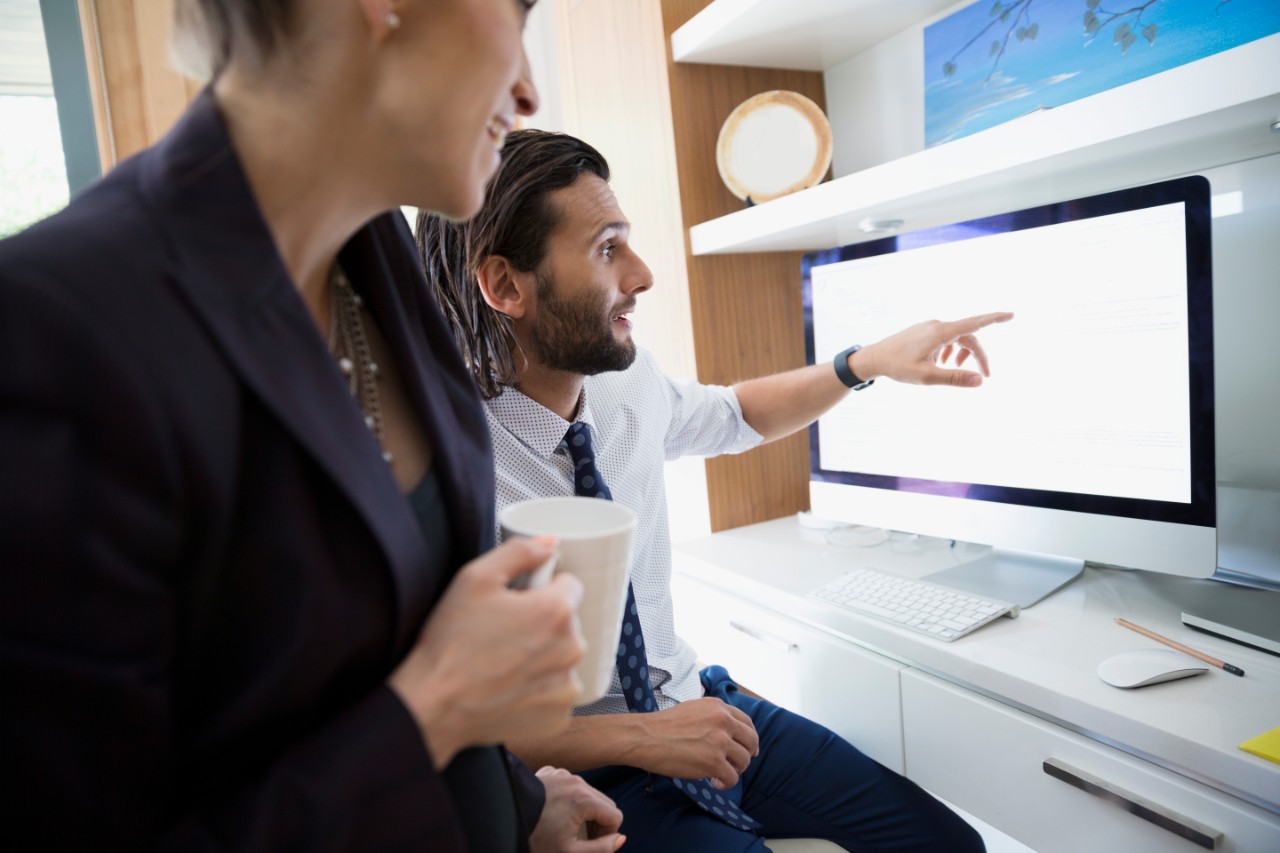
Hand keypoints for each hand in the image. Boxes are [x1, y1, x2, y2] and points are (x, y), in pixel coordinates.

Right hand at [389, 537, 585, 767]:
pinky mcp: (558, 718)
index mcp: (557, 611)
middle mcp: (572, 650)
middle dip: (543, 623)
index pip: (569, 585)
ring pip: (563, 658)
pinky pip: (557, 693)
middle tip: (504, 633)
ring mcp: (567, 687)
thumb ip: (519, 552)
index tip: (516, 603)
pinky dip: (539, 690)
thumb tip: (551, 543)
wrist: (433, 706)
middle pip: (568, 623)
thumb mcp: (475, 578)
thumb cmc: (451, 641)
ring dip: (543, 657)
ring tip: (504, 663)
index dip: (541, 590)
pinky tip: (510, 688)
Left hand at [529, 766, 624, 852]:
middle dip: (598, 821)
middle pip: (604, 802)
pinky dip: (569, 797)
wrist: (505, 818)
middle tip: (580, 838)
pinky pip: (570, 784)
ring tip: (567, 825)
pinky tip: (555, 811)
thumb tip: (621, 839)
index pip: (615, 815)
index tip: (591, 844)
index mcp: (585, 799)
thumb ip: (602, 849)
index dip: (608, 834)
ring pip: (588, 792)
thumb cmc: (537, 838)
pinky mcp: (550, 772)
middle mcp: (577, 781)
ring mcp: (563, 774)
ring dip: (585, 809)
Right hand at [628, 697, 758, 789]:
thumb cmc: (664, 725)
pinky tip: (713, 783)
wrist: (646, 737)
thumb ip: (713, 717)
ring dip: (735, 770)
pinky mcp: (714, 762)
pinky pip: (732, 778)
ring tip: (720, 774)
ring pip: (744, 761)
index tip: (748, 748)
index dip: (750, 737)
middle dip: (747, 755)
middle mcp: (723, 721)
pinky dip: (725, 784)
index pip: (746, 722)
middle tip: (738, 765)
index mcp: (718, 707)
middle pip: (751, 741)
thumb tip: (727, 732)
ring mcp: (720, 742)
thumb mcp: (694, 709)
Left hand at [853, 311, 1013, 387]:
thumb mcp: (927, 376)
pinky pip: (945, 339)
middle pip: (968, 337)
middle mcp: (937, 325)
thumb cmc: (898, 367)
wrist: (874, 358)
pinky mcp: (923, 332)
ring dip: (963, 354)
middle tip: (985, 376)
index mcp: (940, 332)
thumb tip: (980, 381)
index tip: (1011, 315)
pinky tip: (943, 364)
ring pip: (957, 338)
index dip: (994, 319)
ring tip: (955, 370)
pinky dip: (950, 351)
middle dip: (978, 356)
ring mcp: (929, 327)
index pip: (974, 323)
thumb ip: (954, 378)